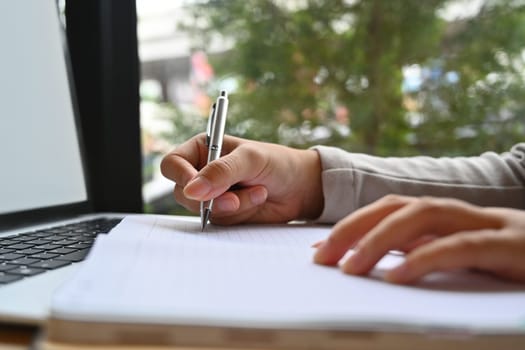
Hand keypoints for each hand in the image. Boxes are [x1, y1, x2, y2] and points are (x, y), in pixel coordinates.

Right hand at [160, 133, 323, 224]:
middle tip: (235, 198)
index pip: (173, 163)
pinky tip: (258, 200)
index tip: (196, 188)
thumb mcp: (250, 159)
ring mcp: (212, 195)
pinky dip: (242, 212)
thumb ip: (221, 171)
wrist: (300, 187)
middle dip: (211, 198)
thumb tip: (191, 189)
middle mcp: (202, 173)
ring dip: (233, 205)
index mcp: (202, 150)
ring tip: (258, 192)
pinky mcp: (224, 214)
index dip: (180, 176)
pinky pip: (221, 221)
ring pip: (203, 210)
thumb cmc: (276, 163)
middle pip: (183, 192)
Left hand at [314, 194, 524, 283]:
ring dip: (380, 240)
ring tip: (350, 268)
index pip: (390, 210)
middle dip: (355, 229)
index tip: (320, 250)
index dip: (352, 225)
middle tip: (321, 259)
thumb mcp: (465, 259)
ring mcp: (490, 224)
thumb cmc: (516, 265)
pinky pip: (461, 246)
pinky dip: (426, 258)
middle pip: (398, 207)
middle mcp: (465, 213)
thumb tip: (383, 265)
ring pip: (424, 216)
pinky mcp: (513, 245)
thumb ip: (429, 254)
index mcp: (450, 218)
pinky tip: (397, 277)